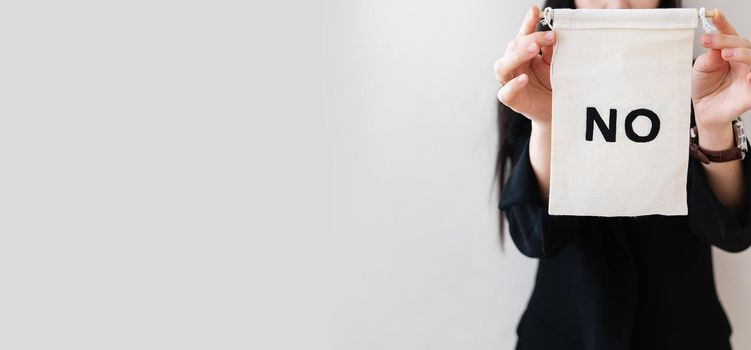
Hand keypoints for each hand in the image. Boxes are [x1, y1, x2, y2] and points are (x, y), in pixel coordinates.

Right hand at [493, 5, 555, 125]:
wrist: (558, 112)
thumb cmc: (556, 86)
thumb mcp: (557, 65)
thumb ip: (552, 50)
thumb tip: (553, 32)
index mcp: (524, 55)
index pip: (523, 36)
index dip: (528, 23)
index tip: (535, 10)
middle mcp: (515, 67)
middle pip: (512, 48)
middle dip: (529, 39)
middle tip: (549, 36)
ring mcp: (510, 83)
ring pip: (502, 66)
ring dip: (517, 56)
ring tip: (534, 50)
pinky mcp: (511, 100)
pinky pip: (505, 93)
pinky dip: (513, 85)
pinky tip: (524, 79)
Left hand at [693, 10, 750, 140]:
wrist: (704, 110)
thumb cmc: (705, 86)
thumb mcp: (701, 69)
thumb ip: (708, 58)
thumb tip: (715, 46)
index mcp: (730, 51)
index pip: (729, 35)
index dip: (723, 24)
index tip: (714, 14)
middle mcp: (743, 61)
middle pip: (743, 44)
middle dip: (726, 40)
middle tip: (709, 41)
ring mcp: (749, 76)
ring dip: (742, 54)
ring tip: (726, 54)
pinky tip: (748, 76)